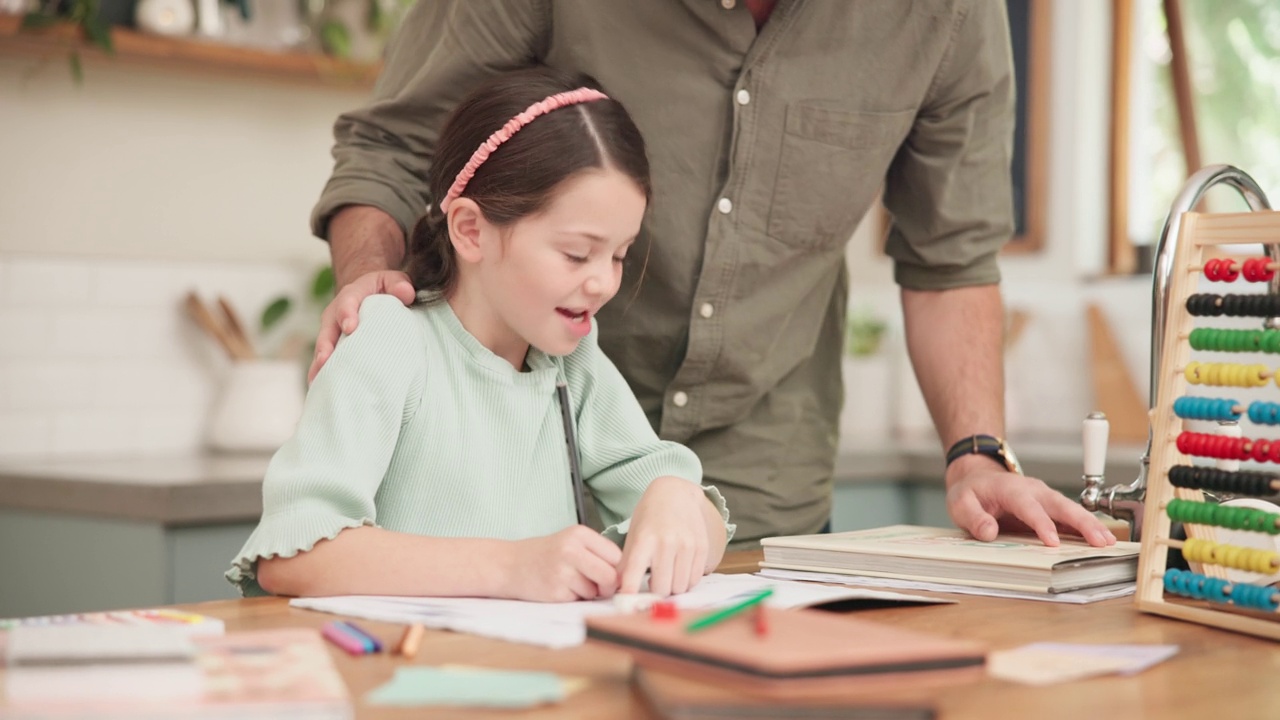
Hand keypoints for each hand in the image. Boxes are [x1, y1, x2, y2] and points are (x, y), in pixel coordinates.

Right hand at [308, 270, 415, 382]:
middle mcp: (336, 314)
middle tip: (326, 360)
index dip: (347, 314)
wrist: (369, 295)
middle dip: (326, 345)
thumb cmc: (385, 290)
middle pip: (328, 329)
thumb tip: (405, 294)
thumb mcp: (394, 281)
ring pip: (322, 349)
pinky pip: (324, 361)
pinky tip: (320, 390)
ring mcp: (332, 332)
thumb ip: (399, 284)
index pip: (348, 301)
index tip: (350, 327)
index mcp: (352, 295)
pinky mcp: (332, 347)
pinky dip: (321, 374)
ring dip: (319, 365)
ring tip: (317, 381)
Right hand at [503, 525, 621, 601]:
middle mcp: (571, 550)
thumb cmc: (545, 554)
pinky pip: (578, 600)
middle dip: (607, 586)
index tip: (607, 572)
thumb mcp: (570, 542)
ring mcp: (562, 572)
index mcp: (579, 534)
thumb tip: (624, 576)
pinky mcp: (555, 591)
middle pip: (610, 576)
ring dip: (588, 593)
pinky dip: (573, 598)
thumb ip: (596, 553)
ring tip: (570, 582)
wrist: (509, 565)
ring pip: (595, 591)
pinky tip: (559, 588)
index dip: (615, 568)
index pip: (616, 555)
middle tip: (596, 585)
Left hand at [618, 476, 711, 595]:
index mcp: (644, 539)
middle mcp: (667, 542)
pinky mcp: (702, 548)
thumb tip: (616, 590)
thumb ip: (626, 563)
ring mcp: (687, 545)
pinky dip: (686, 581)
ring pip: (680, 588)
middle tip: (652, 585)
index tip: (626, 603)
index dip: (629, 591)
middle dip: (655, 592)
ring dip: (672, 588)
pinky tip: (679, 569)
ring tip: (667, 575)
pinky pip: (694, 580)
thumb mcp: (633, 535)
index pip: (634, 572)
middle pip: (661, 588)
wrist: (675, 494)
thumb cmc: (650, 518)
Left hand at [945, 455, 1116, 546]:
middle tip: (1099, 541)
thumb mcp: (961, 504)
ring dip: (1090, 525)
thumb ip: (974, 518)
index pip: (1028, 507)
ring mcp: (1043, 497)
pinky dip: (1085, 527)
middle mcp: (1032, 490)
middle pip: (1060, 505)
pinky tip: (1101, 540)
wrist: (977, 478)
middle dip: (1081, 522)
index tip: (1053, 543)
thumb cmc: (971, 492)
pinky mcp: (1049, 506)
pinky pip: (1069, 516)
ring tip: (1108, 542)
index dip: (1041, 524)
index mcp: (1010, 489)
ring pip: (1070, 509)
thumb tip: (989, 532)